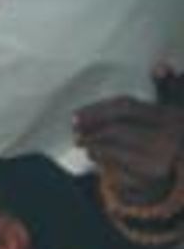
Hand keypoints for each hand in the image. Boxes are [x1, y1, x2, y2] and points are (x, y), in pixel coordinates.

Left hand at [73, 65, 183, 202]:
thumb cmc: (176, 137)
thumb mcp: (177, 111)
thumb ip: (167, 88)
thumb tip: (159, 65)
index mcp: (171, 118)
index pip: (126, 107)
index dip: (97, 110)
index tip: (75, 115)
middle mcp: (166, 139)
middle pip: (115, 129)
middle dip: (91, 130)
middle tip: (76, 133)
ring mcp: (157, 162)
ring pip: (112, 151)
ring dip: (93, 147)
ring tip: (85, 144)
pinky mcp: (148, 182)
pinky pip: (114, 171)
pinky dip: (101, 163)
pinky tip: (97, 157)